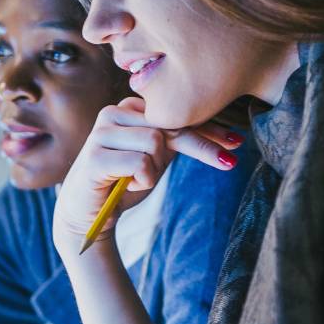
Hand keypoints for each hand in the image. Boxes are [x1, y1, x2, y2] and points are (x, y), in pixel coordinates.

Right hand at [51, 98, 242, 260]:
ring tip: (138, 180)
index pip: (174, 114)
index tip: (236, 142)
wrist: (88, 214)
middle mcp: (112, 114)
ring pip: (155, 142)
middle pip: (169, 124)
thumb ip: (176, 140)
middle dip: (198, 147)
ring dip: (155, 170)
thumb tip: (225, 134)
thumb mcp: (156, 158)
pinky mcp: (93, 158)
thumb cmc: (124, 183)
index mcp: (127, 109)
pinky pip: (140, 164)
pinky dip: (143, 180)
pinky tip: (127, 185)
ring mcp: (100, 134)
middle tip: (225, 162)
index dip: (207, 129)